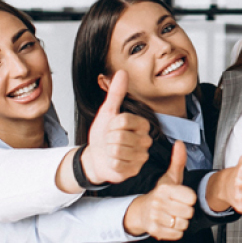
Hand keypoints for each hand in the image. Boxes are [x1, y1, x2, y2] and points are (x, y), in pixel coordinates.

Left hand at [83, 70, 151, 184]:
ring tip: (111, 150)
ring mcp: (141, 157)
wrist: (96, 157)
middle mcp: (145, 140)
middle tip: (110, 140)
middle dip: (108, 138)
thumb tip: (122, 72)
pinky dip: (109, 162)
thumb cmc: (103, 134)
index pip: (124, 120)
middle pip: (119, 135)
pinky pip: (117, 163)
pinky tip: (112, 161)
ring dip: (108, 150)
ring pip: (118, 150)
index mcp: (142, 125)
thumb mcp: (107, 112)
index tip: (111, 127)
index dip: (111, 123)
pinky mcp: (134, 170)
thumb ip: (116, 93)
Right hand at [125, 142, 197, 239]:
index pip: (191, 197)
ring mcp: (156, 217)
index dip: (189, 198)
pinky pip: (177, 234)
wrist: (142, 211)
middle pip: (189, 212)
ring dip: (182, 222)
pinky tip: (169, 224)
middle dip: (186, 211)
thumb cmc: (161, 194)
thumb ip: (178, 161)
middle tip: (178, 208)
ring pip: (183, 224)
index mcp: (165, 189)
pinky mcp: (155, 230)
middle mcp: (159, 203)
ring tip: (173, 215)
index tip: (182, 197)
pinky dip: (176, 231)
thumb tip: (180, 143)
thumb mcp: (170, 177)